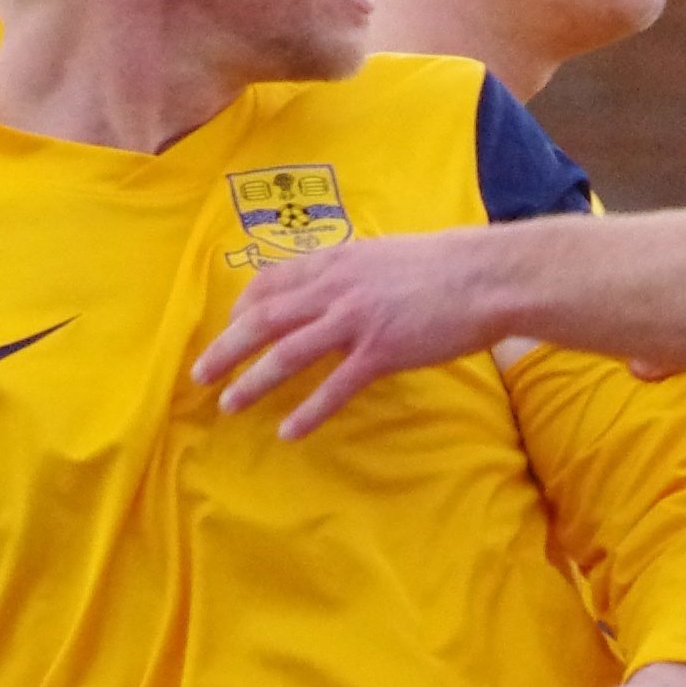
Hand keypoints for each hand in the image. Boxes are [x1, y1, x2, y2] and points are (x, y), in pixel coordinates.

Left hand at [194, 229, 509, 436]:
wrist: (485, 276)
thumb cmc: (443, 266)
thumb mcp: (383, 255)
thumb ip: (349, 271)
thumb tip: (329, 286)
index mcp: (335, 261)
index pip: (271, 283)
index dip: (242, 309)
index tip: (229, 329)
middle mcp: (336, 287)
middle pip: (264, 320)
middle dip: (226, 349)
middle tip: (199, 375)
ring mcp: (356, 320)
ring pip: (288, 353)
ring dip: (253, 381)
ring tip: (230, 404)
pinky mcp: (381, 352)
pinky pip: (335, 387)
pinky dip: (308, 411)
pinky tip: (290, 431)